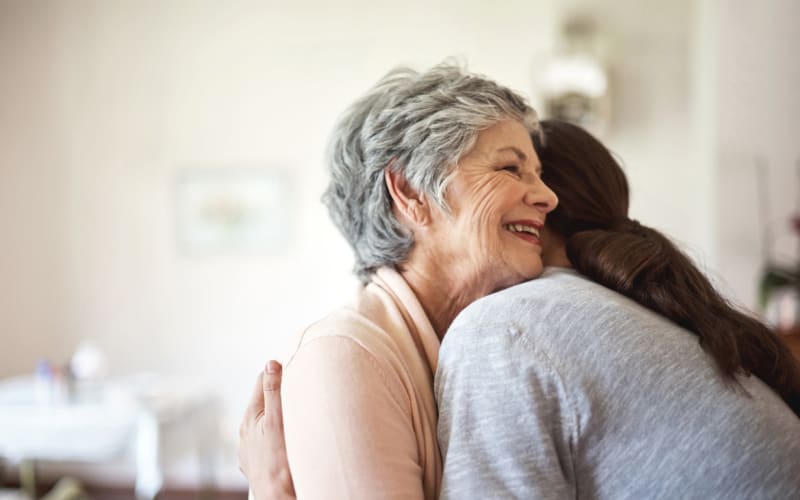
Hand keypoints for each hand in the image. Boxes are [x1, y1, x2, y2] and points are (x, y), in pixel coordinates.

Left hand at [238, 360, 295, 499]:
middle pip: (262, 402)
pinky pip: (265, 442)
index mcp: (250, 416)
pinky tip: (284, 443)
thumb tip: (271, 363)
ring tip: (292, 420)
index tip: (294, 373)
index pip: (262, 380)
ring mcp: (249, 448)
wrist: (278, 496)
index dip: (278, 374)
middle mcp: (245, 431)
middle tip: (297, 395)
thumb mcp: (278, 420)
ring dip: (275, 418)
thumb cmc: (280, 461)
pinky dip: (273, 437)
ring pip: (263, 423)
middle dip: (278, 396)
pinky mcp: (255, 463)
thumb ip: (274, 391)